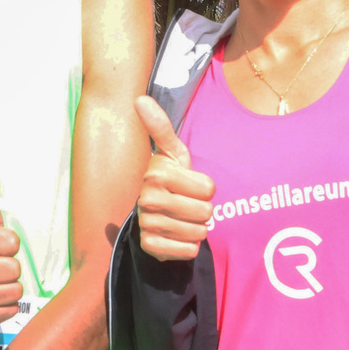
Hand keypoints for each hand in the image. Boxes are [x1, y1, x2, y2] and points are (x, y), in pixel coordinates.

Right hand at [134, 95, 214, 260]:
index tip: (190, 186)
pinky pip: (188, 250)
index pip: (209, 189)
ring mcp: (147, 224)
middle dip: (203, 211)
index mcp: (157, 173)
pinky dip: (188, 246)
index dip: (206, 189)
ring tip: (182, 220)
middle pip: (206, 212)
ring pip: (199, 232)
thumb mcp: (172, 153)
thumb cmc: (169, 180)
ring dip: (196, 228)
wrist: (152, 216)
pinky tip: (177, 236)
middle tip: (187, 205)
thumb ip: (161, 127)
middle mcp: (148, 198)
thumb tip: (139, 98)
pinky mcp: (150, 246)